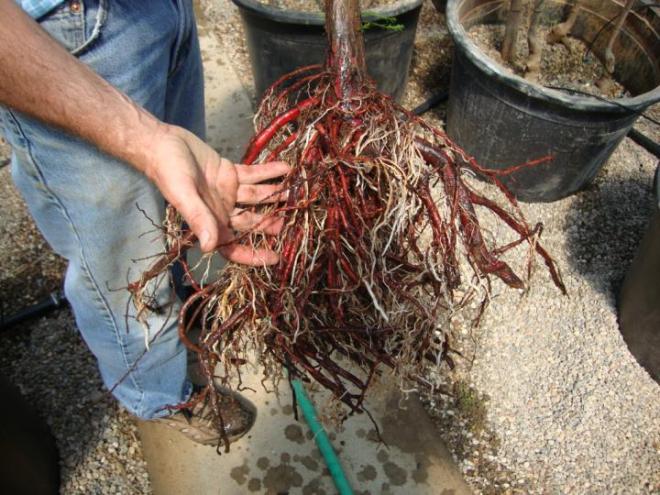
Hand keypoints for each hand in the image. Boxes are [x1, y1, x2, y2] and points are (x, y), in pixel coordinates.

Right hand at [143, 124, 288, 264]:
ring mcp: (227, 192)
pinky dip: (269, 172)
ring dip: (273, 195)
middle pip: (251, 221)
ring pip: (256, 197)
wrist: (161, 143)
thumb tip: (209, 247)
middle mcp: (221, 211)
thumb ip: (198, 219)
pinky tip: (286, 167)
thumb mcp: (183, 196)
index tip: (274, 258)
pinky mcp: (230, 173)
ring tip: (293, 192)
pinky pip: (253, 174)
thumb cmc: (167, 172)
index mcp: (209, 222)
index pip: (233, 246)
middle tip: (290, 220)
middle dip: (270, 222)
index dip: (253, 254)